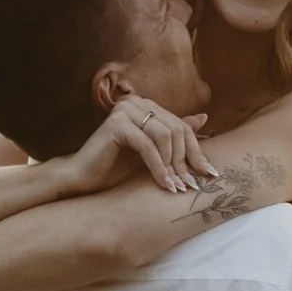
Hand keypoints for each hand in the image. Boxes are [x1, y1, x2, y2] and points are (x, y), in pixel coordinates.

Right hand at [59, 99, 217, 197]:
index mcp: (145, 105)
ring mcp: (125, 110)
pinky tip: (165, 185)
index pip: (181, 126)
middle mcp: (136, 102)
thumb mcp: (153, 154)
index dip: (196, 151)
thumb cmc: (116, 168)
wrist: (83, 179)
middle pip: (176, 129)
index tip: (208, 174)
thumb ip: (174, 137)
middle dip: (186, 160)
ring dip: (173, 165)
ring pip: (164, 136)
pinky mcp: (117, 123)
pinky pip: (147, 146)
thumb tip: (204, 118)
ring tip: (177, 187)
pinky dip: (159, 167)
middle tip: (190, 185)